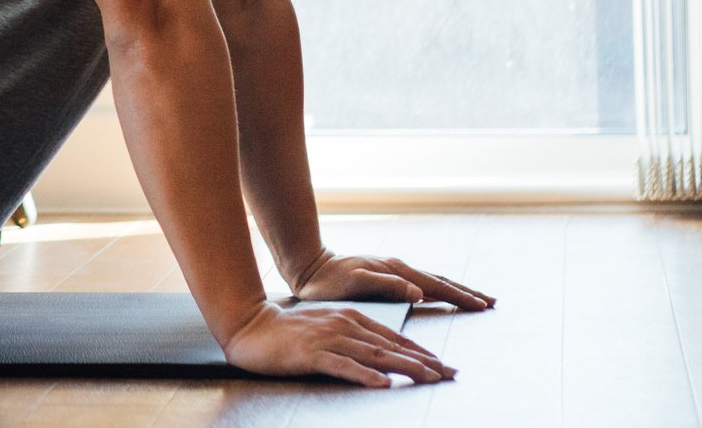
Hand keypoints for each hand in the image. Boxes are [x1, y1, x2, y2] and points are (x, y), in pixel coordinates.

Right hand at [222, 299, 454, 386]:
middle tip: (450, 374)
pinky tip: (382, 384)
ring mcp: (327, 339)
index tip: (444, 365)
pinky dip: (364, 375)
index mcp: (349, 317)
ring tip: (429, 378)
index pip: (393, 337)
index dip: (421, 352)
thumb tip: (381, 357)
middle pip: (390, 346)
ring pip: (374, 355)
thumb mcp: (326, 328)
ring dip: (404, 367)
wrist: (250, 327)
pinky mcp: (311, 354)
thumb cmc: (288, 332)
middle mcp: (343, 325)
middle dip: (424, 361)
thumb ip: (352, 338)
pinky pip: (343, 365)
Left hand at [292, 247, 496, 309]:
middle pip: (439, 280)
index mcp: (395, 271)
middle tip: (491, 301)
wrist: (308, 267)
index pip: (435, 285)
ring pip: (431, 280)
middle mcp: (397, 268)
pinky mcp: (386, 275)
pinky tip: (439, 295)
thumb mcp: (355, 283)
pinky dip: (436, 289)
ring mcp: (392, 271)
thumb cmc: (328, 281)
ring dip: (454, 289)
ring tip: (474, 298)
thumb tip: (419, 292)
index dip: (459, 296)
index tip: (482, 305)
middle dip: (465, 291)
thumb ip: (387, 286)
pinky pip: (420, 283)